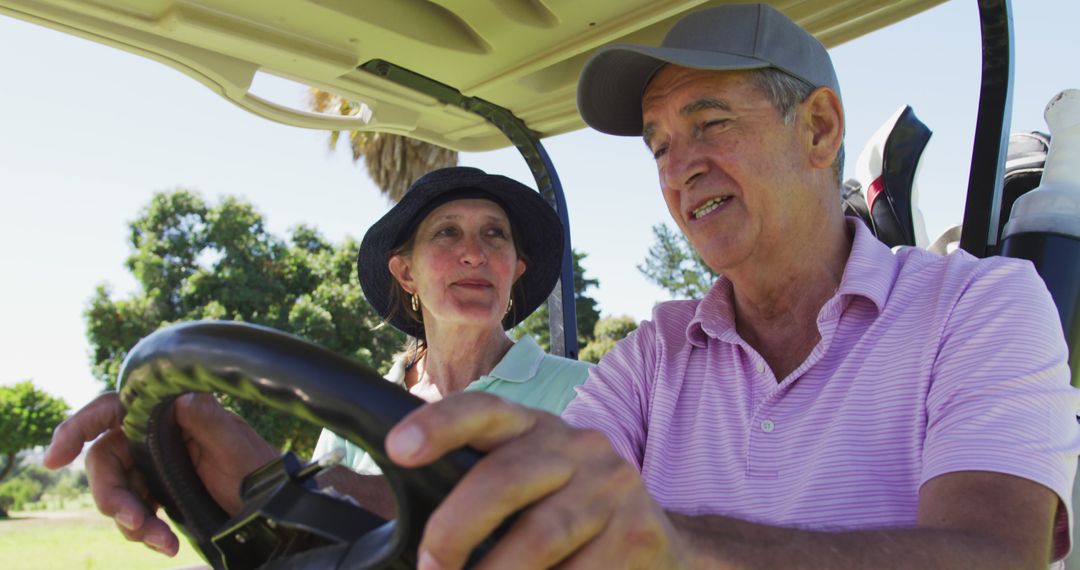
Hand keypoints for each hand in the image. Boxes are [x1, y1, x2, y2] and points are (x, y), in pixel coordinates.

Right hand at [43, 392, 276, 555]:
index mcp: (168, 410)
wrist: (273, 503)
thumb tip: (183, 398)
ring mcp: (152, 464)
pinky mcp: (156, 492)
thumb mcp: (236, 443)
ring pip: (115, 491)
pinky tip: (167, 544)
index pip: (111, 409)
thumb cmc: (258, 465)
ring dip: (130, 519)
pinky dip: (143, 531)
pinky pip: (132, 512)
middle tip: (135, 520)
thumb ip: (208, 420)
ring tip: (161, 540)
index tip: (55, 457)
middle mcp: (154, 434)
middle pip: (105, 459)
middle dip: (112, 494)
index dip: (77, 428)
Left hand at [385, 392, 685, 569]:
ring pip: (540, 535)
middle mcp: (577, 445)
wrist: (664, 542)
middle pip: (503, 478)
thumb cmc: (571, 514)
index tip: (396, 449)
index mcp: (536, 427)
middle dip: (454, 530)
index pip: (485, 411)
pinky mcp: (638, 531)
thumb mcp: (532, 483)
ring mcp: (612, 486)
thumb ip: (481, 487)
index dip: (439, 424)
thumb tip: (406, 527)